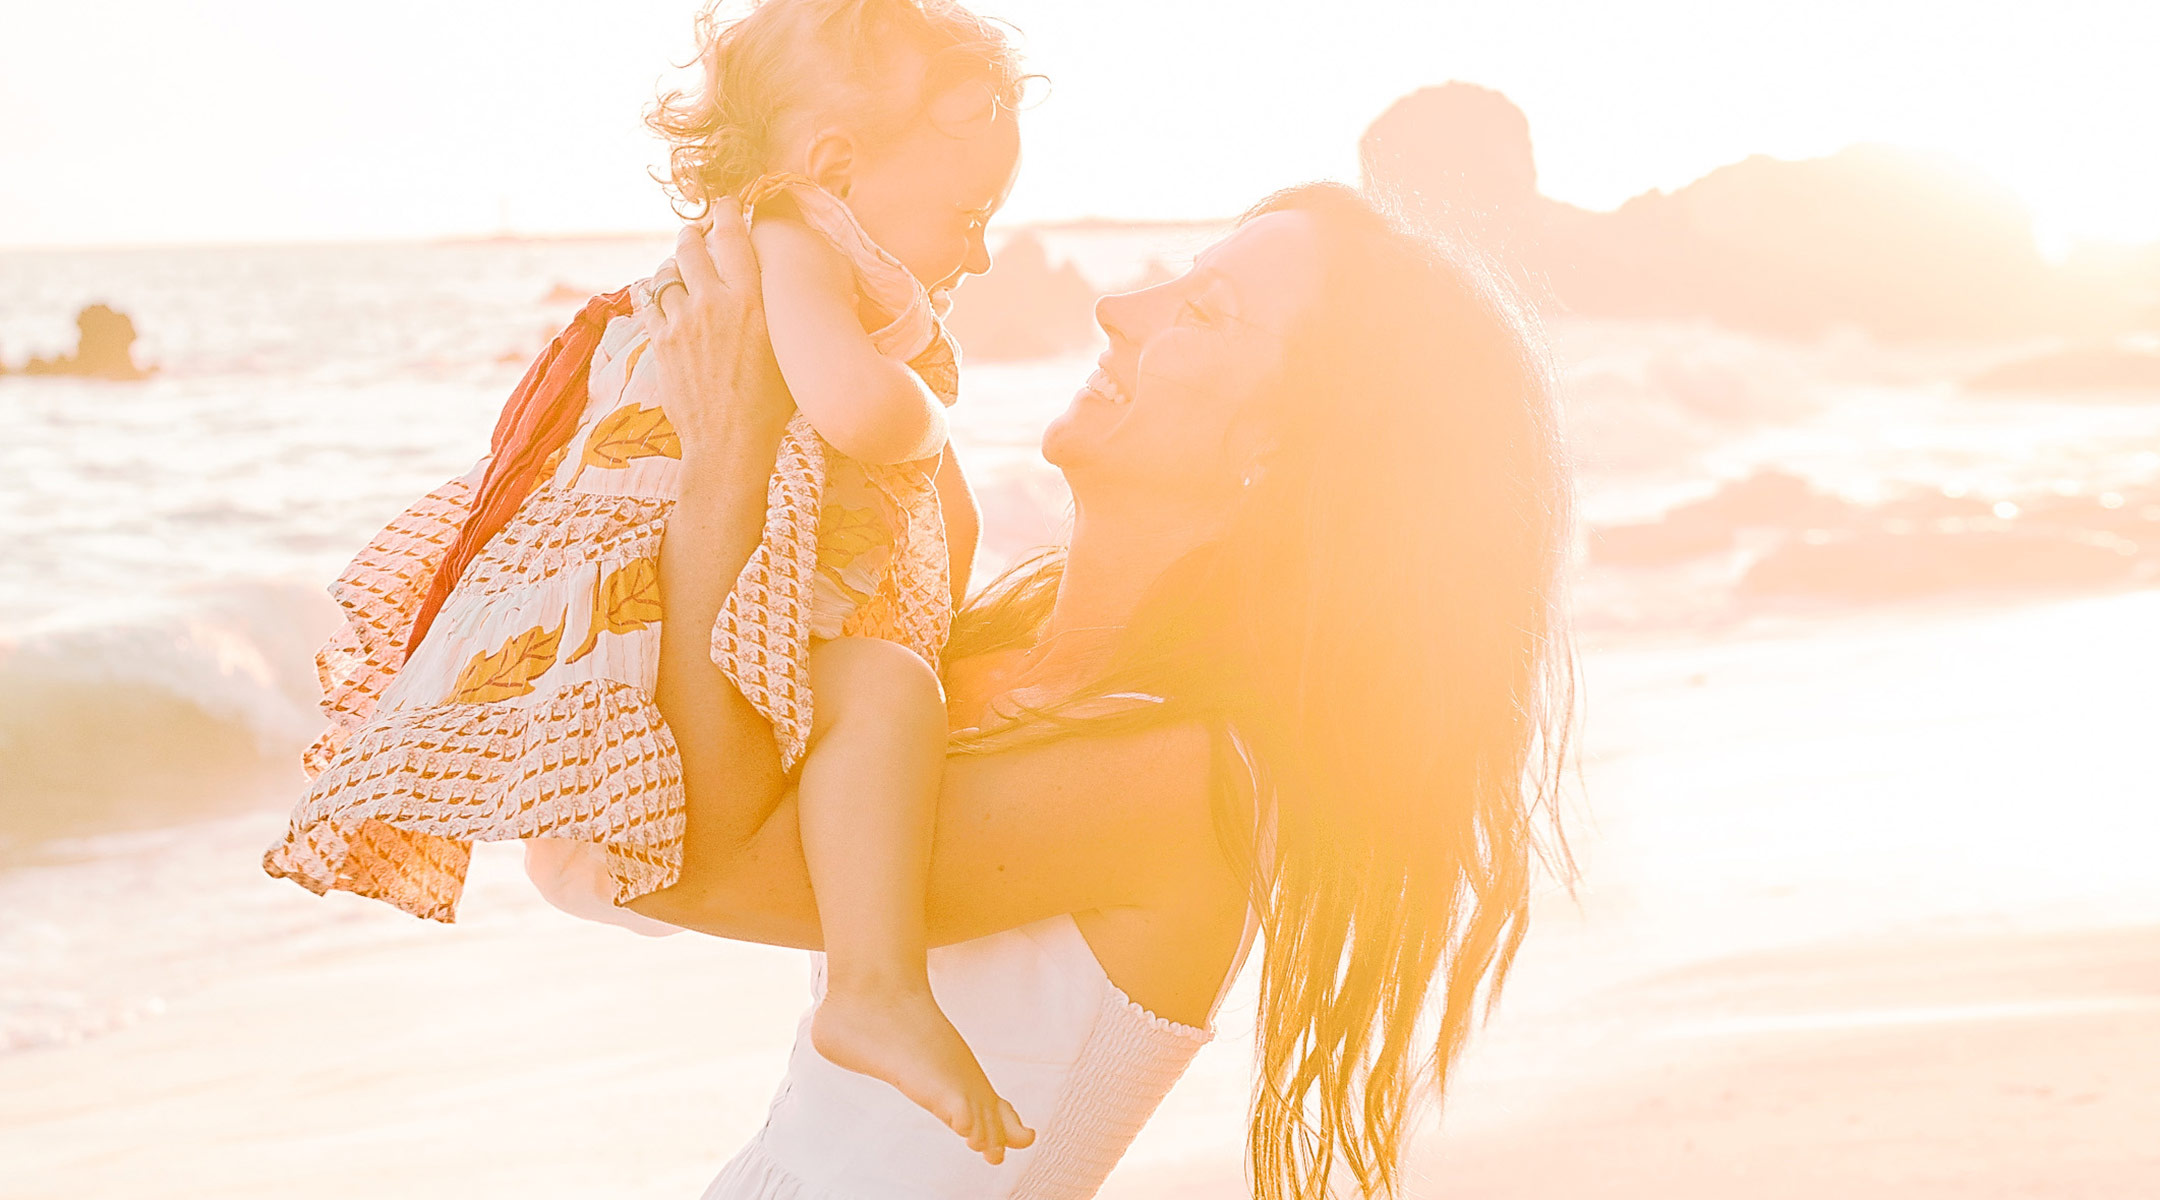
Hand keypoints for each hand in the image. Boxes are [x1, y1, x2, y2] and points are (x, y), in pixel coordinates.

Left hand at [638, 200, 790, 458]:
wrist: (730, 442)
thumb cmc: (771, 404)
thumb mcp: (787, 351)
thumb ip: (778, 314)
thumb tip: (789, 295)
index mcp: (752, 301)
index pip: (733, 237)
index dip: (726, 212)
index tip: (725, 202)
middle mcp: (714, 303)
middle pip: (691, 246)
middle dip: (691, 234)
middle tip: (695, 233)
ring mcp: (682, 322)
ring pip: (666, 272)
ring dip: (672, 265)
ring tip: (678, 268)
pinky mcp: (661, 342)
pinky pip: (648, 301)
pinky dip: (653, 293)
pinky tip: (659, 294)